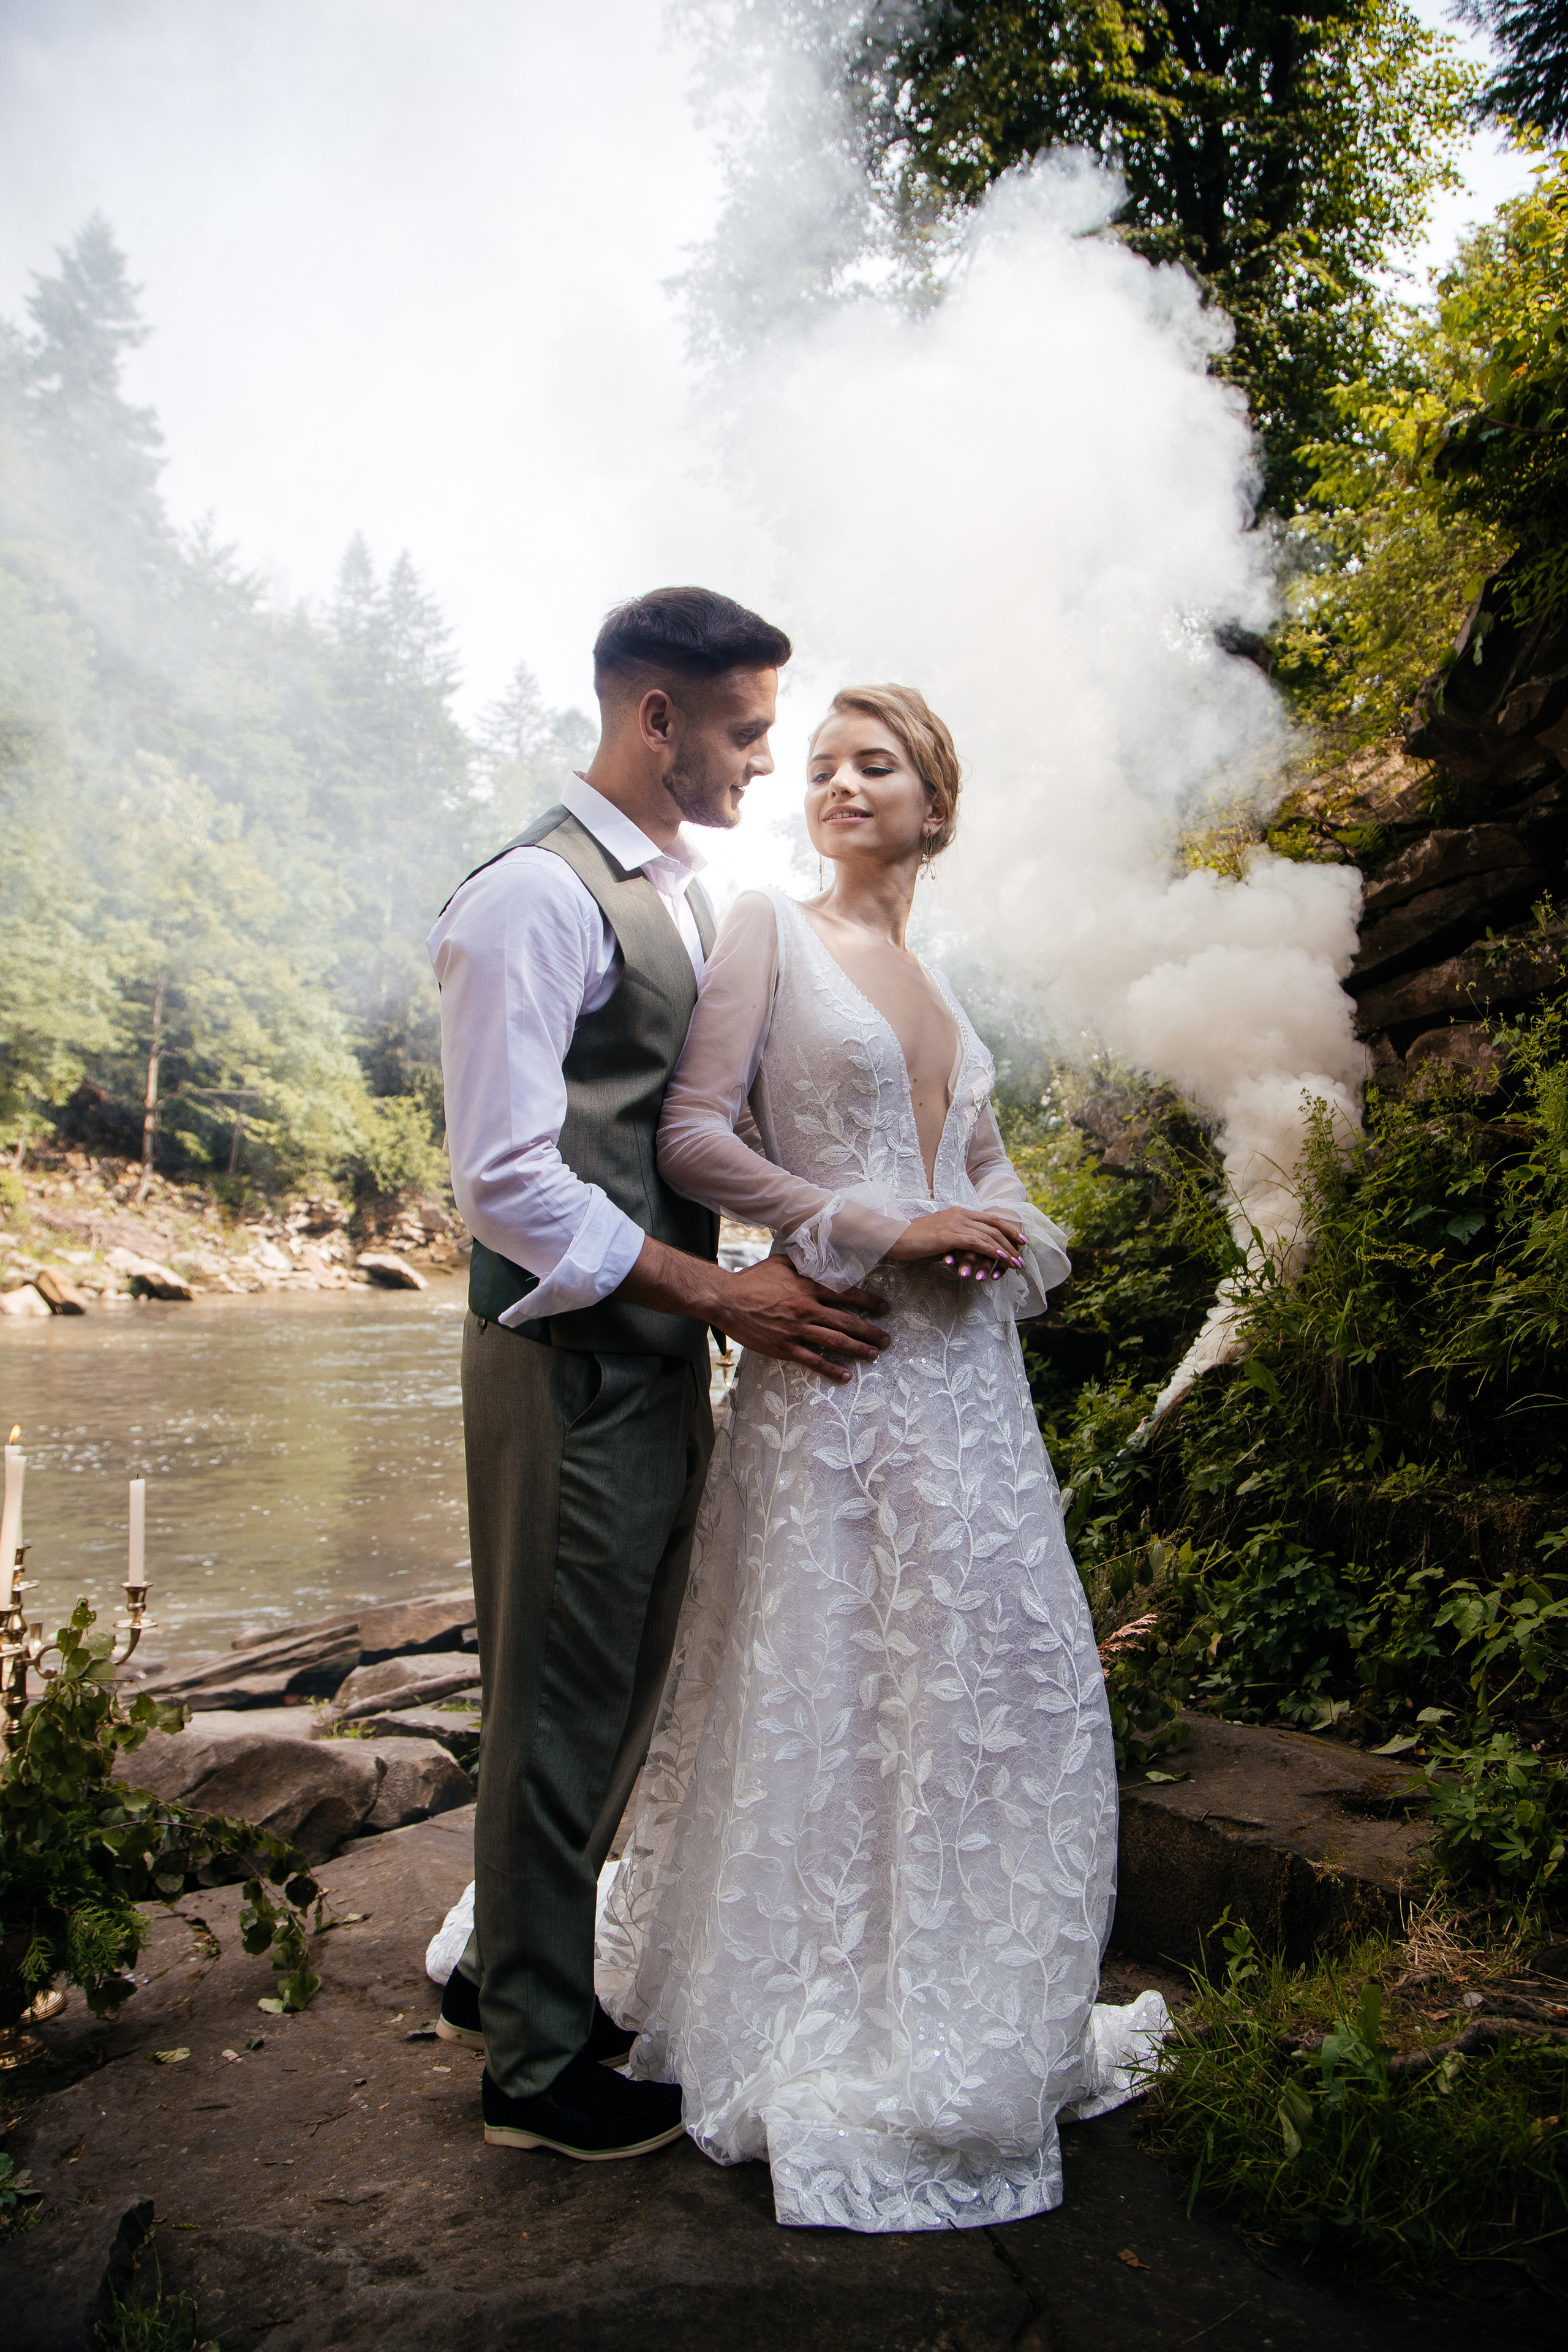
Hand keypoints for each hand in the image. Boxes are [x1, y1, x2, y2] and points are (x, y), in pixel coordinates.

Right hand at [714, 1258, 890, 1382]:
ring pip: (835, 1342)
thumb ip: (803, 1263)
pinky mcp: (784, 1347)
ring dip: (858, 1349)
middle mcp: (806, 1309)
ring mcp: (796, 1330)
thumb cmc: (752, 1280)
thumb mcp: (780, 1263)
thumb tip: (821, 1259)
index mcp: (807, 1287)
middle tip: (886, 1339)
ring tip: (873, 1354)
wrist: (726, 1300)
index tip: (884, 1308)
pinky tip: (846, 1375)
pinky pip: (813, 1360)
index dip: (869, 1302)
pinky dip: (831, 1369)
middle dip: (870, 1331)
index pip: (846, 1294)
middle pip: (846, 1322)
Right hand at [884, 1209, 1023, 1282]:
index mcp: (958, 1213)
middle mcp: (959, 1214)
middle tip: (1023, 1254)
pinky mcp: (949, 1235)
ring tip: (1016, 1263)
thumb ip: (956, 1245)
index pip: (990, 1218)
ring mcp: (954, 1224)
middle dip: (1012, 1240)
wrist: (893, 1238)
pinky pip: (977, 1242)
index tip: (1021, 1240)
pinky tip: (1002, 1258)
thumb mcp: (940, 1242)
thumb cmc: (913, 1243)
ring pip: (988, 1235)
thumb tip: (967, 1257)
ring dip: (1006, 1250)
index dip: (1008, 1229)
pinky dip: (992, 1250)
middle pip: (994, 1225)